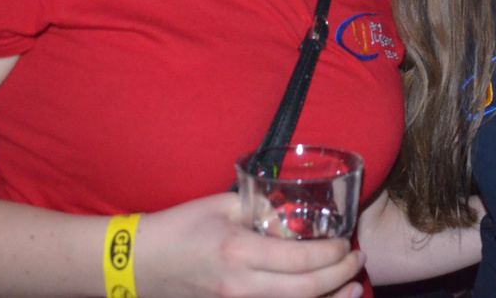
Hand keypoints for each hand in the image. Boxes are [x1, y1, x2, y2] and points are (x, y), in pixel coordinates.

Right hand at [134, 193, 364, 297]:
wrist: (138, 264)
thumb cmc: (179, 228)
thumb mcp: (222, 205)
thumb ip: (262, 208)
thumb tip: (296, 215)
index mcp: (238, 252)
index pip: (299, 261)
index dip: (331, 254)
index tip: (347, 242)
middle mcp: (239, 287)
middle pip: (305, 292)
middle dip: (339, 277)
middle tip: (357, 260)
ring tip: (352, 287)